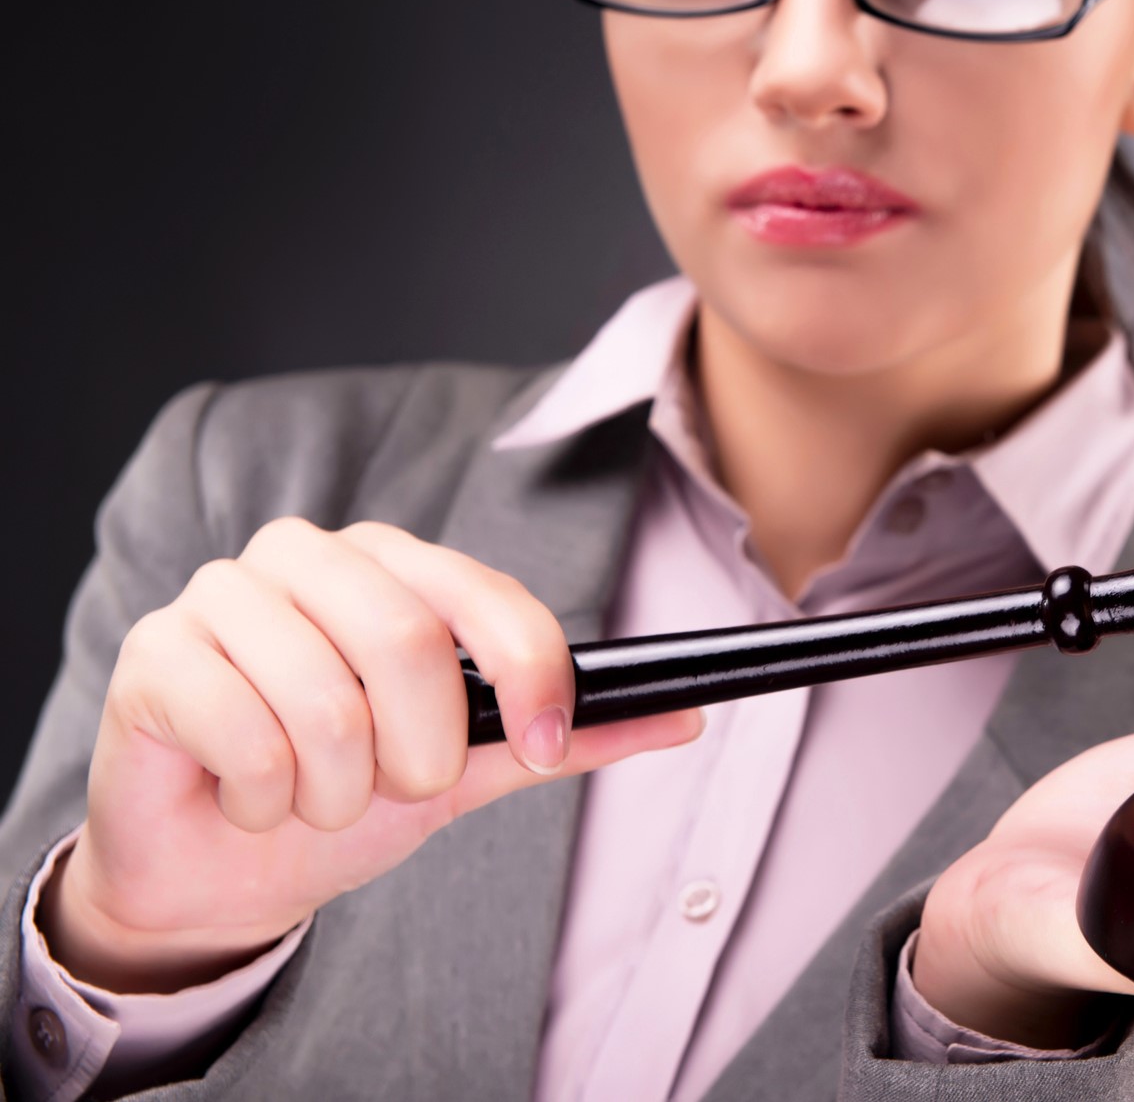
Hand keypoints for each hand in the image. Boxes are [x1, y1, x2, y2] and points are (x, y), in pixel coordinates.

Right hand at [42, 517, 704, 994]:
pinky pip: (249, 740)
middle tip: (401, 788)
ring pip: (327, 703)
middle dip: (422, 751)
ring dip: (339, 789)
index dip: (531, 669)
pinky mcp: (155, 656)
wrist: (220, 869)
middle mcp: (306, 558)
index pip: (484, 592)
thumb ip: (568, 737)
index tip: (547, 742)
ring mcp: (221, 597)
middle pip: (408, 641)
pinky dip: (267, 801)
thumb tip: (685, 716)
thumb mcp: (472, 770)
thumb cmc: (344, 797)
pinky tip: (248, 798)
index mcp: (391, 565)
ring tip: (316, 797)